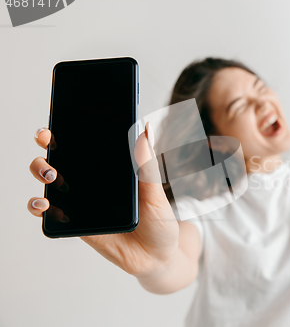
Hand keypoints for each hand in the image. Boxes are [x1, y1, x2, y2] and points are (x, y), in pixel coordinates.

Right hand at [28, 124, 179, 277]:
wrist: (157, 257)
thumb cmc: (160, 221)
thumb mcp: (156, 192)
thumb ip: (147, 165)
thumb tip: (145, 129)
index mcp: (112, 169)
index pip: (86, 144)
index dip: (68, 131)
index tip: (60, 122)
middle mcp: (93, 182)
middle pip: (62, 158)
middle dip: (47, 146)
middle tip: (48, 141)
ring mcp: (82, 202)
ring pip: (50, 182)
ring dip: (40, 171)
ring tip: (50, 174)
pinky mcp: (76, 224)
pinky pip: (51, 214)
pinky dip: (40, 207)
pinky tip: (44, 205)